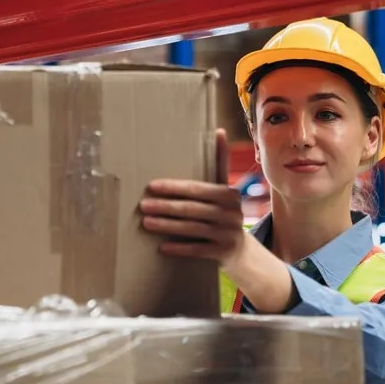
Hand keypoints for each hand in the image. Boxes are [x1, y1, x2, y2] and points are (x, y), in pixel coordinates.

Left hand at [139, 128, 248, 268]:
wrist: (241, 250)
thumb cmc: (224, 213)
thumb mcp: (225, 190)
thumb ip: (219, 163)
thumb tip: (218, 131)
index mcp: (229, 194)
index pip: (197, 189)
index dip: (173, 188)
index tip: (151, 186)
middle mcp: (231, 213)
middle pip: (191, 209)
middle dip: (165, 207)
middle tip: (142, 204)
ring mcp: (227, 234)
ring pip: (192, 229)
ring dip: (167, 226)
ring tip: (146, 222)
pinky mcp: (222, 252)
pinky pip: (197, 249)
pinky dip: (179, 248)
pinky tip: (162, 247)